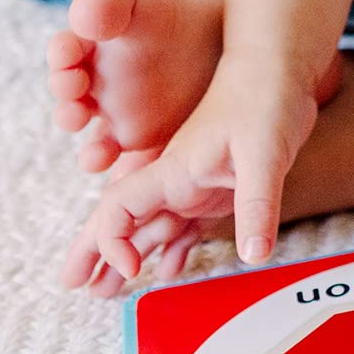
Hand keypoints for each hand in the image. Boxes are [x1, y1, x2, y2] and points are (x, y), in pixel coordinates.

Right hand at [59, 47, 324, 294]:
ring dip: (130, 254)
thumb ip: (257, 204)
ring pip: (153, 224)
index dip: (111, 241)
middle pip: (123, 218)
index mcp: (174, 168)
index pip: (118, 207)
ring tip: (107, 289)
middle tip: (71, 285)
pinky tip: (169, 268)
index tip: (131, 271)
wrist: (281, 65)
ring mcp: (198, 182)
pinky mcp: (221, 185)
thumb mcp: (264, 153)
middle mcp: (177, 178)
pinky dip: (174, 247)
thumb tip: (254, 256)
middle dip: (95, 251)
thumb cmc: (268, 99)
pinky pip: (188, 222)